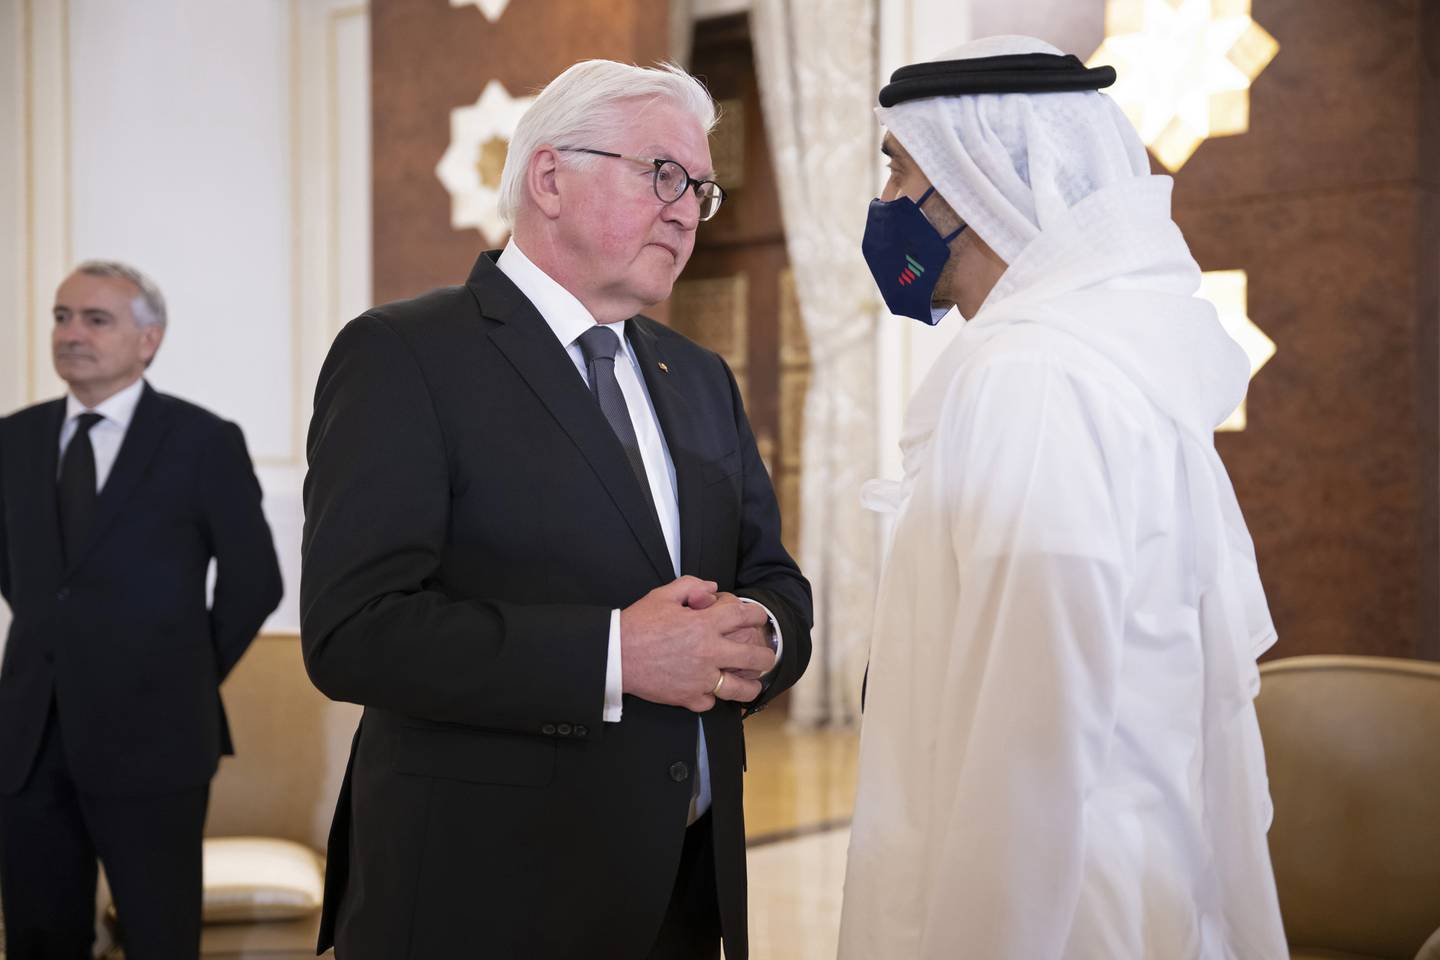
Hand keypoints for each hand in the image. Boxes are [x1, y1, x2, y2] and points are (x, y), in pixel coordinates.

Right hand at [620, 578, 774, 711]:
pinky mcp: (688, 697)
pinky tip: (710, 691)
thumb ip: (691, 586)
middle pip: (754, 657)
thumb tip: (713, 588)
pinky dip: (712, 697)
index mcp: (705, 624)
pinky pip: (711, 702)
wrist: (615, 655)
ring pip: (740, 689)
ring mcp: (700, 678)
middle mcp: (708, 652)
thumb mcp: (663, 595)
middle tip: (765, 657)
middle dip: (765, 656)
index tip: (757, 618)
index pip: (745, 617)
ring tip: (752, 684)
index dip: (756, 615)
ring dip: (750, 686)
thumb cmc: (638, 624)